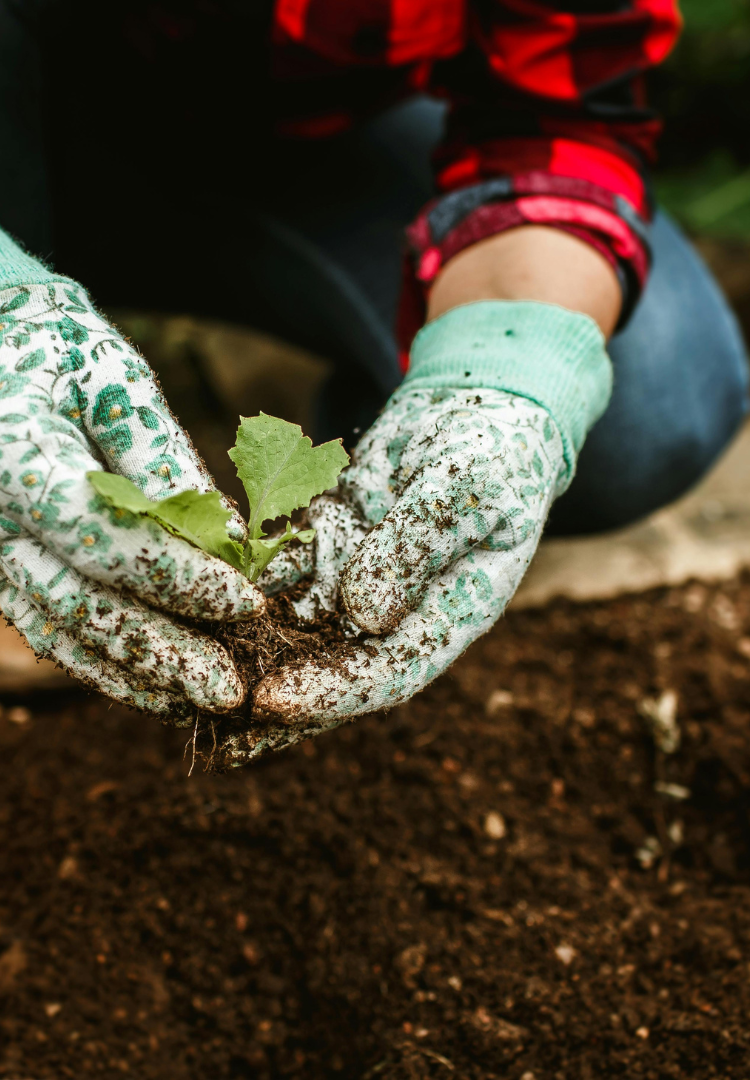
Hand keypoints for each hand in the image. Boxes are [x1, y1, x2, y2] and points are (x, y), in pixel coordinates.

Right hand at [0, 276, 263, 719]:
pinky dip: (107, 665)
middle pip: (81, 604)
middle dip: (164, 652)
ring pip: (63, 632)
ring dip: (137, 675)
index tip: (249, 602)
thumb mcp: (118, 384)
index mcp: (17, 459)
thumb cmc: (65, 357)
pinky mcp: (6, 573)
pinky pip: (53, 631)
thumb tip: (232, 539)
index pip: (103, 537)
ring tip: (203, 702)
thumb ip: (164, 460)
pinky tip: (160, 688)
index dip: (179, 578)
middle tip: (232, 689)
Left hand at [223, 383, 564, 759]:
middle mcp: (401, 611)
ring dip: (247, 654)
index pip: (391, 671)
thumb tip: (364, 613)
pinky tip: (192, 600)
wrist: (477, 408)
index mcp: (452, 615)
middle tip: (212, 720)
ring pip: (299, 629)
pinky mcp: (329, 545)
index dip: (334, 694)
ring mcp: (361, 580)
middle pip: (336, 668)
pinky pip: (280, 573)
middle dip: (276, 695)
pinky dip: (240, 588)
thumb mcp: (468, 489)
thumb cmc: (494, 450)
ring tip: (184, 680)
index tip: (273, 702)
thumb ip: (419, 544)